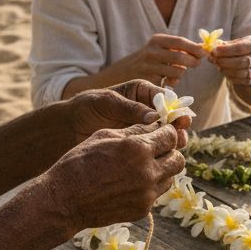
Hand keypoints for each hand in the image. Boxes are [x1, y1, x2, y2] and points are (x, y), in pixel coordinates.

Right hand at [47, 121, 187, 228]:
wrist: (64, 201)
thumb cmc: (79, 162)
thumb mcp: (104, 136)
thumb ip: (135, 131)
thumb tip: (156, 124)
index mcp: (138, 149)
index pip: (171, 136)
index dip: (167, 131)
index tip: (161, 131)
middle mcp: (148, 172)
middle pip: (178, 159)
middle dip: (170, 151)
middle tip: (156, 149)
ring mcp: (147, 194)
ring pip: (171, 178)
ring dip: (162, 169)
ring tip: (143, 166)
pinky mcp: (142, 210)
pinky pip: (157, 193)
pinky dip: (150, 186)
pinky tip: (132, 182)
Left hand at [63, 81, 192, 141]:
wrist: (69, 128)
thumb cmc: (85, 107)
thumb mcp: (106, 102)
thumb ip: (129, 108)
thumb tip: (155, 117)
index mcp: (141, 91)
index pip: (165, 98)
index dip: (175, 108)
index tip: (181, 119)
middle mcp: (147, 109)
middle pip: (170, 117)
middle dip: (177, 126)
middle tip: (181, 136)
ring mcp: (144, 127)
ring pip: (166, 133)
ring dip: (173, 140)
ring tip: (175, 148)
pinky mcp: (139, 143)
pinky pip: (155, 146)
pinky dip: (161, 152)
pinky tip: (162, 158)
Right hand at [119, 33, 203, 86]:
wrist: (125, 72)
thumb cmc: (151, 58)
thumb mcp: (161, 48)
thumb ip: (180, 48)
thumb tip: (204, 48)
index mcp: (157, 40)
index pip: (180, 41)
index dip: (195, 48)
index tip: (205, 53)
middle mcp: (151, 52)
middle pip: (180, 57)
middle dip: (193, 61)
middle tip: (197, 63)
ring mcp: (149, 67)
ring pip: (177, 72)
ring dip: (182, 73)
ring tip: (178, 71)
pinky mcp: (149, 82)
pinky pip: (170, 83)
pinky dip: (174, 82)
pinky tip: (168, 80)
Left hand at [208, 35, 250, 85]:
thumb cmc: (240, 49)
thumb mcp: (235, 42)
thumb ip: (223, 45)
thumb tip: (209, 47)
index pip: (241, 48)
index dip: (226, 50)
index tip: (214, 50)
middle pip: (241, 61)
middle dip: (224, 60)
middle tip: (213, 58)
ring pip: (239, 72)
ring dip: (225, 69)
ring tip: (216, 64)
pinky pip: (238, 80)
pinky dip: (228, 75)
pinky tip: (222, 70)